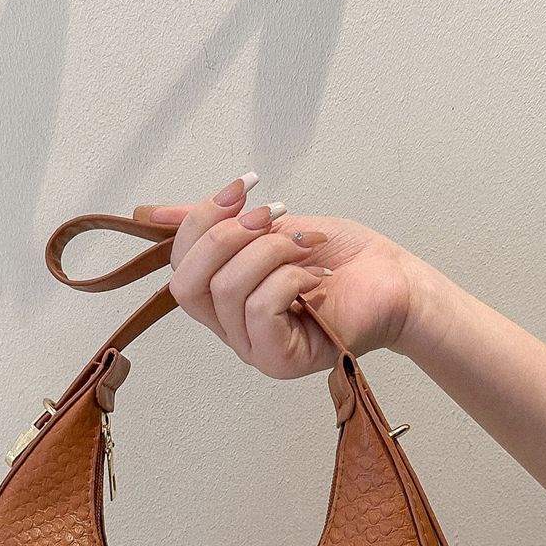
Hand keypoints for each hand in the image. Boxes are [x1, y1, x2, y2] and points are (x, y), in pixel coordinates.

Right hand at [134, 173, 429, 376]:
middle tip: (274, 215)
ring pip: (228, 290)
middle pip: (186, 282)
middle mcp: (230, 328)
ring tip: (308, 245)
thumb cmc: (340, 258)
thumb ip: (216, 222)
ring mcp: (252, 348)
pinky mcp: (279, 360)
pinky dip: (290, 278)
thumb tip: (151, 212)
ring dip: (271, 252)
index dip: (201, 218)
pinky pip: (260, 309)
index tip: (244, 185)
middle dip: (227, 236)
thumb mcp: (270, 226)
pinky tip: (317, 276)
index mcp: (221, 298)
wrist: (394, 281)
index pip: (178, 263)